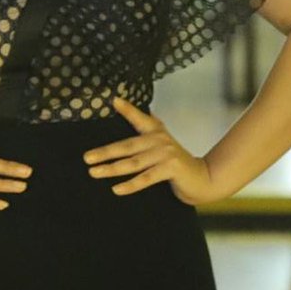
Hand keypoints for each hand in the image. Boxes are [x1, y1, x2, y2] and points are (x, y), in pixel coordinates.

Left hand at [83, 96, 223, 206]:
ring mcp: (166, 153)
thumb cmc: (176, 165)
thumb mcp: (160, 148)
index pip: (139, 119)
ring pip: (134, 162)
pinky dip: (131, 185)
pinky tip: (116, 189)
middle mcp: (160, 140)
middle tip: (87, 158)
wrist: (203, 179)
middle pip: (127, 146)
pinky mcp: (172, 168)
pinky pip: (147, 177)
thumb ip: (145, 138)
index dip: (127, 109)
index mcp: (156, 132)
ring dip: (112, 168)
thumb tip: (125, 132)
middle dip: (105, 152)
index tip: (113, 100)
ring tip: (94, 172)